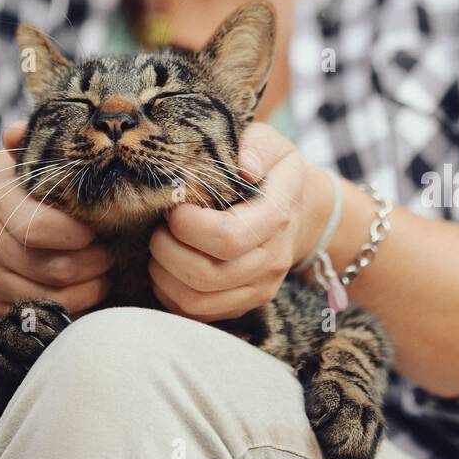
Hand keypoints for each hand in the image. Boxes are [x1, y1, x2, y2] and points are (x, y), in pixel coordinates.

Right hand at [0, 121, 111, 319]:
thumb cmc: (29, 180)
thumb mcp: (31, 152)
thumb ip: (31, 138)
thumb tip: (18, 131)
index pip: (37, 228)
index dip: (77, 235)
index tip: (101, 228)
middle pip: (51, 268)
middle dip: (93, 263)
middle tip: (113, 252)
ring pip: (51, 298)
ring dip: (90, 289)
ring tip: (107, 271)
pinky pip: (44, 317)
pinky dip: (75, 309)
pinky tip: (90, 290)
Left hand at [147, 121, 314, 321]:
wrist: (300, 209)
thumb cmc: (274, 171)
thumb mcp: (272, 144)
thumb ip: (256, 147)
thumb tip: (243, 166)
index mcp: (276, 216)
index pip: (228, 237)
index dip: (188, 226)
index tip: (173, 206)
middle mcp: (271, 259)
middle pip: (207, 275)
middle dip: (166, 250)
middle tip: (158, 226)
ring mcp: (260, 287)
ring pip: (197, 301)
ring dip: (163, 275)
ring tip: (159, 246)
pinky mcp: (245, 304)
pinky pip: (197, 314)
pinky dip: (170, 294)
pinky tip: (167, 267)